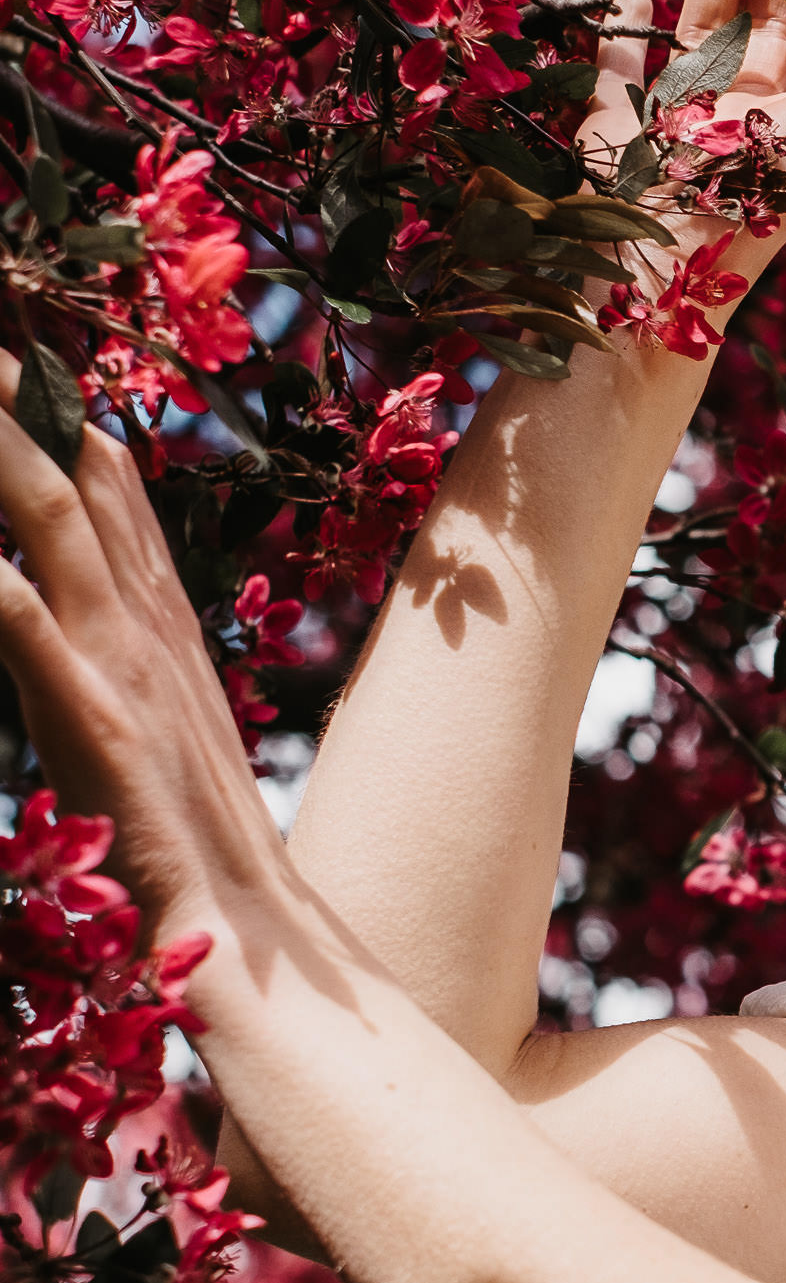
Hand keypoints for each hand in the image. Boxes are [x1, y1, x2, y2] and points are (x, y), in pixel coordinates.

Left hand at [0, 349, 278, 932]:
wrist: (263, 944)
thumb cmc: (203, 849)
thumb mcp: (160, 728)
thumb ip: (120, 660)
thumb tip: (62, 600)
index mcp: (160, 626)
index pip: (108, 492)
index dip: (64, 410)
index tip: (26, 338)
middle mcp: (149, 633)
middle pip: (81, 491)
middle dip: (30, 404)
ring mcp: (130, 680)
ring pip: (59, 546)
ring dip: (10, 466)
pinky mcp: (105, 740)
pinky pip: (47, 658)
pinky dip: (12, 607)